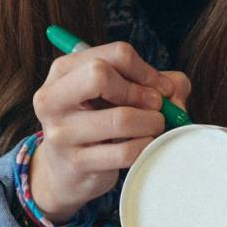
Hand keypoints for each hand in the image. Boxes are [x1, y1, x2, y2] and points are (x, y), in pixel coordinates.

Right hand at [31, 42, 190, 222]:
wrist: (64, 172)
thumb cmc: (96, 124)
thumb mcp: (116, 94)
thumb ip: (152, 82)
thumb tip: (174, 92)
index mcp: (63, 71)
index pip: (114, 54)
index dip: (145, 70)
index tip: (159, 88)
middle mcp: (52, 98)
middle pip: (100, 75)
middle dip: (140, 92)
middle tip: (155, 107)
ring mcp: (61, 133)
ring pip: (120, 119)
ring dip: (151, 123)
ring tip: (154, 128)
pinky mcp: (76, 163)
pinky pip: (125, 152)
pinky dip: (145, 147)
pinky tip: (144, 146)